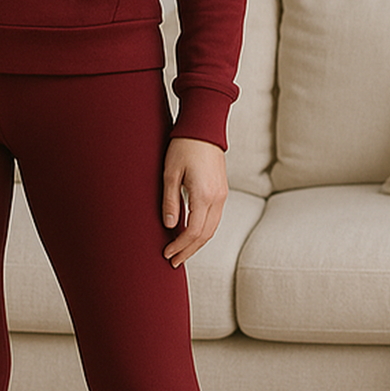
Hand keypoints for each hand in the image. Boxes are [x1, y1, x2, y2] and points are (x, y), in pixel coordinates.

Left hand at [161, 136, 227, 267]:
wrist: (203, 129)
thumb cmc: (183, 147)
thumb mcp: (170, 173)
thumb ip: (170, 201)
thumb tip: (170, 226)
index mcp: (204, 195)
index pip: (193, 232)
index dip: (180, 246)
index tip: (167, 254)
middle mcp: (217, 198)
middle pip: (205, 235)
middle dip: (189, 251)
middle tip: (173, 262)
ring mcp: (222, 195)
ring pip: (212, 229)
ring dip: (197, 244)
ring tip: (181, 253)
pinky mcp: (222, 191)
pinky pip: (215, 219)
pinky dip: (204, 232)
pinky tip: (192, 235)